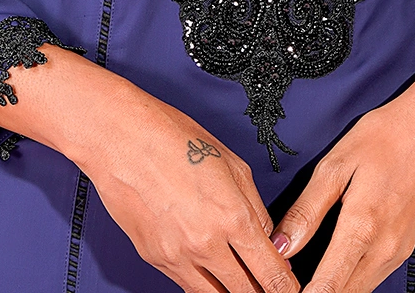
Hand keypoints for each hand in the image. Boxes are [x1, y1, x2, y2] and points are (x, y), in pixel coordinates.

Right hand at [0, 46, 298, 292]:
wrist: (120, 138)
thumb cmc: (174, 137)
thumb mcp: (232, 163)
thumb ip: (255, 207)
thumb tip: (266, 237)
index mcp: (232, 217)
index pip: (271, 273)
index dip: (287, 289)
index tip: (293, 292)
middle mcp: (206, 244)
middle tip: (270, 289)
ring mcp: (177, 257)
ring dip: (232, 292)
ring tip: (243, 283)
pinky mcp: (154, 259)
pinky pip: (186, 285)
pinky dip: (203, 283)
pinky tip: (212, 272)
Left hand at [268, 34, 414, 292]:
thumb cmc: (389, 136)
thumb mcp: (337, 163)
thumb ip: (307, 210)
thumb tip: (281, 245)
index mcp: (362, 229)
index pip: (326, 288)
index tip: (279, 288)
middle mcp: (384, 250)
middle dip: (314, 292)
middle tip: (285, 280)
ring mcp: (398, 252)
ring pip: (359, 289)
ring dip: (332, 288)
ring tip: (304, 275)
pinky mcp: (406, 246)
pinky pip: (373, 276)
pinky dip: (351, 278)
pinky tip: (334, 263)